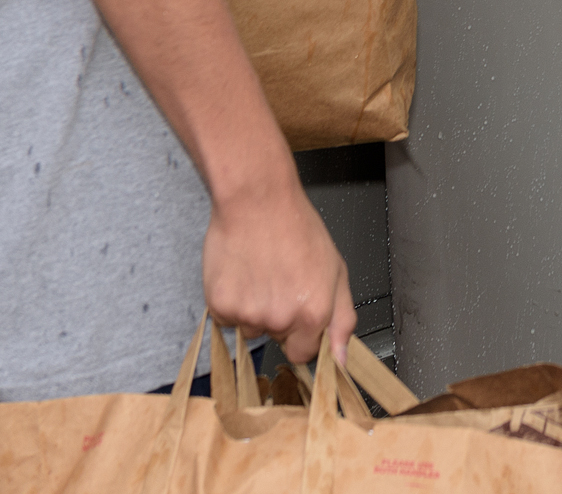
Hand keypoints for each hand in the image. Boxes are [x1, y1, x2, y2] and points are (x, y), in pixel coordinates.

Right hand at [201, 172, 351, 364]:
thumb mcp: (336, 270)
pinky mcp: (220, 306)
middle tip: (279, 280)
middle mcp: (280, 320)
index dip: (301, 333)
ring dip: (254, 309)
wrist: (258, 201)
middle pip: (276, 339)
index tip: (297, 311)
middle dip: (279, 318)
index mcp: (314, 315)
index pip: (304, 354)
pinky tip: (242, 272)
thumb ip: (342, 320)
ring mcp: (248, 314)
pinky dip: (231, 301)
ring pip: (250, 329)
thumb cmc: (297, 229)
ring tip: (260, 272)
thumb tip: (339, 361)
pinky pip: (226, 319)